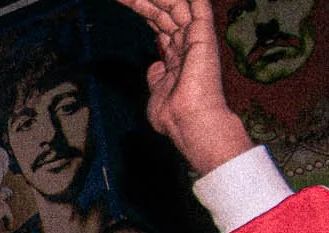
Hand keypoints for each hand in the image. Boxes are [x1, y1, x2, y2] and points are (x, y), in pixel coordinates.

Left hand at [115, 0, 253, 176]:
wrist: (189, 124)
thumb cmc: (173, 117)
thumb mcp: (157, 94)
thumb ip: (156, 76)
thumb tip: (155, 66)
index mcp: (176, 56)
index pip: (158, 23)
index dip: (143, 9)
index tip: (124, 0)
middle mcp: (187, 44)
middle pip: (164, 12)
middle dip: (144, 1)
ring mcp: (196, 38)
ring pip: (176, 5)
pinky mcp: (204, 35)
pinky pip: (199, 5)